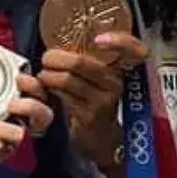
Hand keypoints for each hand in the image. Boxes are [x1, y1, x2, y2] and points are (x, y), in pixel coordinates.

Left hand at [0, 73, 54, 177]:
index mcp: (24, 117)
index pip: (43, 99)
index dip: (36, 87)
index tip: (20, 79)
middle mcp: (27, 135)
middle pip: (45, 117)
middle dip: (29, 106)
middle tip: (11, 105)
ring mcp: (18, 152)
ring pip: (22, 135)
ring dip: (3, 127)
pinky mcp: (5, 168)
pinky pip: (0, 150)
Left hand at [38, 32, 148, 175]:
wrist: (101, 138)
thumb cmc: (94, 102)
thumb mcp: (98, 78)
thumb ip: (88, 59)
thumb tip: (59, 40)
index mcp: (121, 68)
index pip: (133, 49)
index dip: (119, 41)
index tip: (98, 39)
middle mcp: (116, 83)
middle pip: (82, 62)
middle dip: (56, 57)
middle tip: (47, 58)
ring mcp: (104, 100)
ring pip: (68, 79)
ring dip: (48, 75)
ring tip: (43, 75)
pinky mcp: (90, 115)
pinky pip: (64, 96)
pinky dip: (51, 88)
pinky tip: (48, 88)